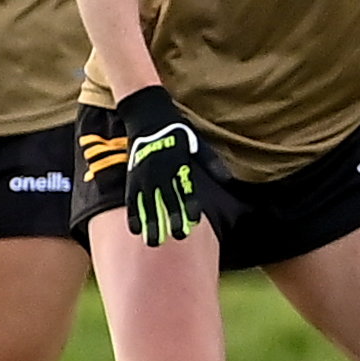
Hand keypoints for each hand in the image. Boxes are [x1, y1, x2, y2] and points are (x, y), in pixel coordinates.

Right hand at [116, 85, 208, 247]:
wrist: (147, 118)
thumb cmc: (177, 132)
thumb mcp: (198, 144)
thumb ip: (211, 163)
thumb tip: (228, 180)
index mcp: (178, 165)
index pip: (186, 189)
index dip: (190, 205)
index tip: (194, 222)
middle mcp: (161, 172)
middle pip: (167, 200)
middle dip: (172, 219)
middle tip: (177, 237)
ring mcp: (144, 175)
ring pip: (148, 204)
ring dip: (151, 224)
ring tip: (153, 242)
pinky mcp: (132, 177)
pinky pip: (131, 200)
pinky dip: (133, 215)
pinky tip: (135, 230)